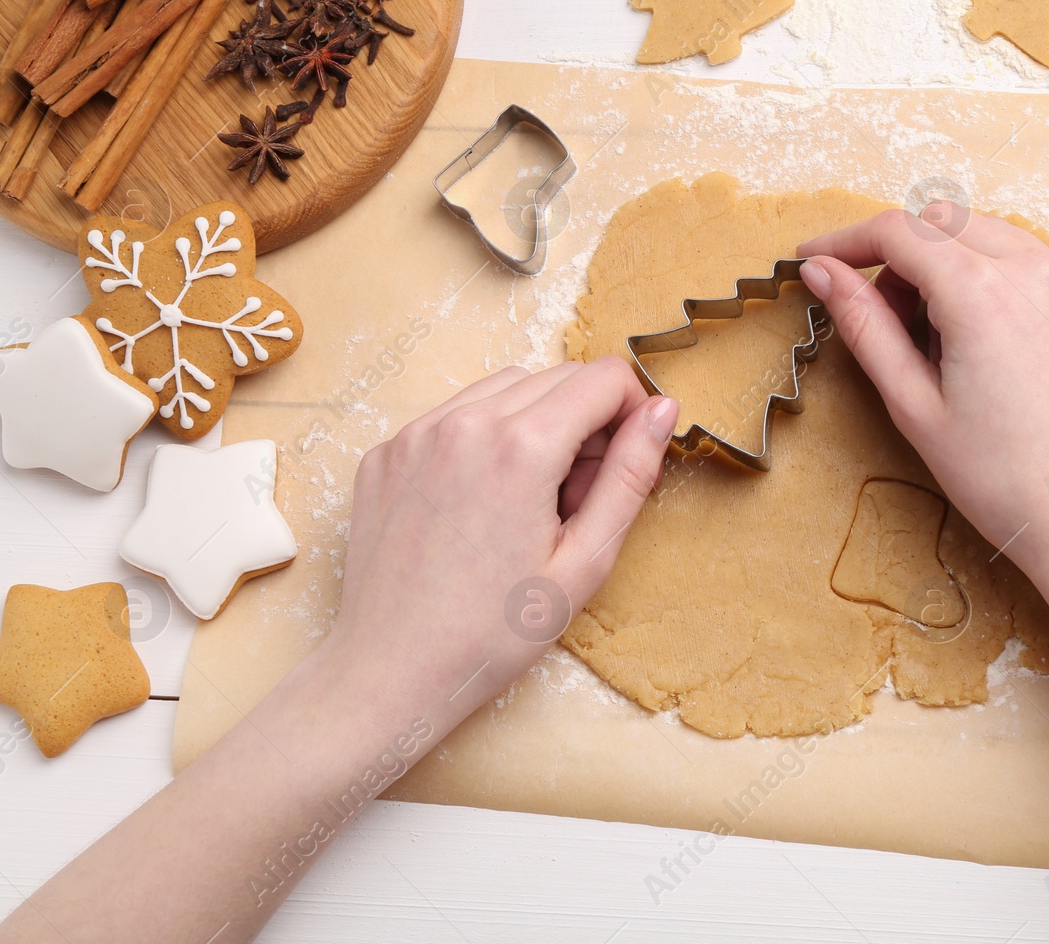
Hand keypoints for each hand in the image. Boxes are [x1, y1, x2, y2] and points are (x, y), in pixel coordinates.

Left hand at [321, 357, 677, 729]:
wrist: (389, 672)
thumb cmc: (491, 634)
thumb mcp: (585, 563)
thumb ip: (629, 476)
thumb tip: (662, 410)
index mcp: (521, 448)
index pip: (603, 378)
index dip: (631, 413)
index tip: (625, 462)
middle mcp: (464, 423)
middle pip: (557, 377)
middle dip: (585, 420)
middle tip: (577, 496)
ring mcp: (416, 433)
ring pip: (504, 388)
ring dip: (534, 422)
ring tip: (529, 499)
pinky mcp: (386, 452)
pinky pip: (453, 416)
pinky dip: (482, 439)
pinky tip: (479, 503)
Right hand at [798, 202, 1048, 595]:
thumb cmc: (1005, 482)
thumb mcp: (914, 406)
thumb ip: (864, 326)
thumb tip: (823, 273)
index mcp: (983, 293)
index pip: (898, 230)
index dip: (846, 239)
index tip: (817, 259)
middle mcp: (1039, 272)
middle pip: (947, 222)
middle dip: (903, 255)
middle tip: (886, 320)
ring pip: (998, 239)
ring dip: (955, 268)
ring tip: (947, 345)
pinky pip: (1044, 270)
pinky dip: (1006, 288)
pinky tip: (1000, 353)